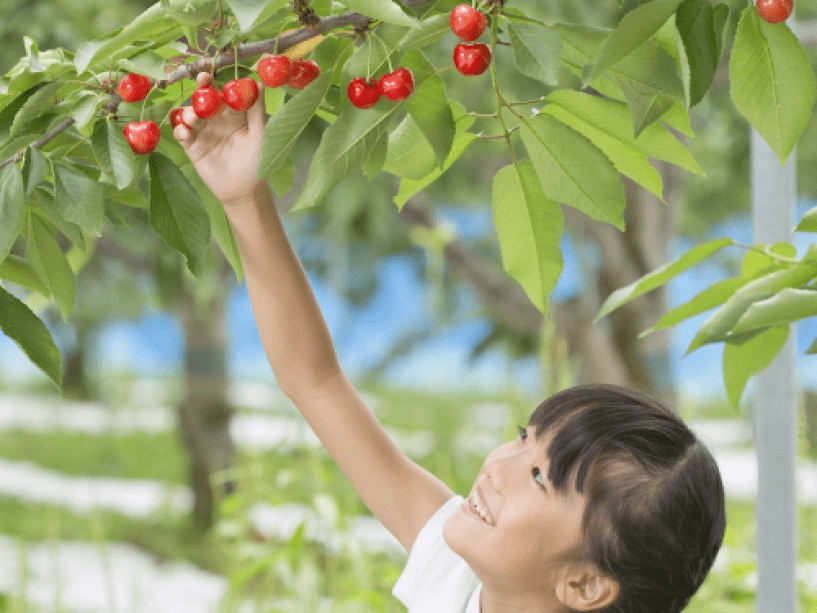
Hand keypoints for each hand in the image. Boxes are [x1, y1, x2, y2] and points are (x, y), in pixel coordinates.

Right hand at [173, 72, 266, 205]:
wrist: (245, 190)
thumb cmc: (258, 161)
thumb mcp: (260, 134)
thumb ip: (257, 109)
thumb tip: (259, 81)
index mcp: (234, 113)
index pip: (222, 93)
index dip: (215, 83)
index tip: (210, 75)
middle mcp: (217, 119)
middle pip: (204, 99)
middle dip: (200, 90)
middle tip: (200, 82)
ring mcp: (203, 132)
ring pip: (190, 114)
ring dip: (189, 112)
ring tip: (194, 117)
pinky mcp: (192, 146)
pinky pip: (181, 133)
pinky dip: (180, 130)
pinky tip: (185, 132)